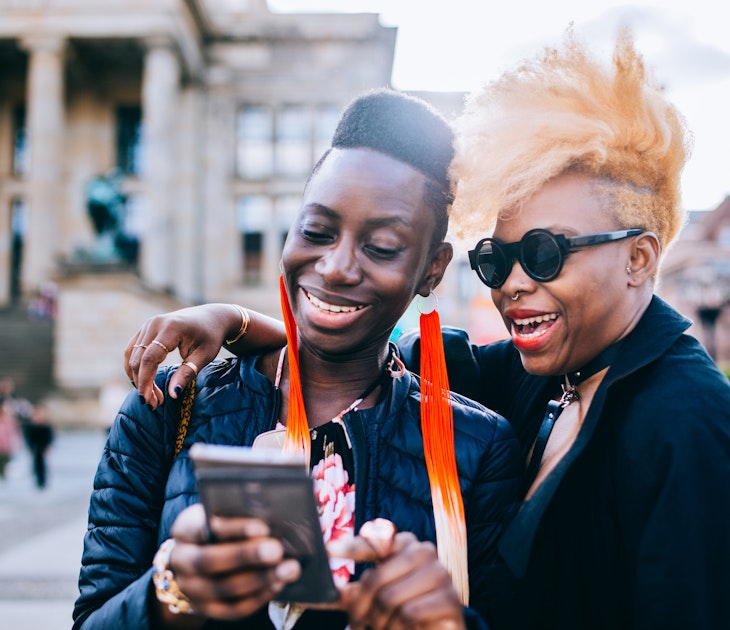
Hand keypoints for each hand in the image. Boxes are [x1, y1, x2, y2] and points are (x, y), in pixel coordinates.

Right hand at [124, 304, 239, 408]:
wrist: (212, 317)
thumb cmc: (211, 337)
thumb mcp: (204, 356)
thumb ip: (187, 373)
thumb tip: (172, 394)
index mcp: (171, 328)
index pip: (150, 358)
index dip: (146, 380)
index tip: (149, 400)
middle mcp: (155, 323)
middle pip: (138, 358)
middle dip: (142, 383)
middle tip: (154, 404)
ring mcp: (148, 324)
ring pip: (132, 354)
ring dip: (137, 377)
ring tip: (151, 395)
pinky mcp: (146, 328)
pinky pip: (133, 349)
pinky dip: (135, 366)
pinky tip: (144, 382)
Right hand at [159, 504, 301, 623]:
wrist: (195, 555)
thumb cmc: (217, 525)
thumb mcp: (220, 512)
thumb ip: (238, 512)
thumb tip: (272, 514)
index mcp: (183, 529)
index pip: (202, 528)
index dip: (233, 529)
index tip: (263, 527)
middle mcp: (181, 560)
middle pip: (210, 561)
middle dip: (246, 556)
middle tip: (277, 550)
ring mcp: (191, 588)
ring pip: (223, 588)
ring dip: (260, 579)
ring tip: (288, 568)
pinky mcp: (205, 608)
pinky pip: (232, 608)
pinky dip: (257, 597)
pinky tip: (278, 584)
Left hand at [328, 523, 465, 629]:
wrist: (439, 629)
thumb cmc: (401, 607)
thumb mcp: (372, 598)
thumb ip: (347, 592)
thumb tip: (315, 592)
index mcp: (403, 543)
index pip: (374, 540)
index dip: (351, 546)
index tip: (328, 551)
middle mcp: (423, 550)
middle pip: (376, 578)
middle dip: (361, 608)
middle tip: (356, 624)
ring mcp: (439, 573)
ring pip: (391, 598)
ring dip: (379, 622)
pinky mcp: (450, 598)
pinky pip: (410, 613)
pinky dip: (397, 629)